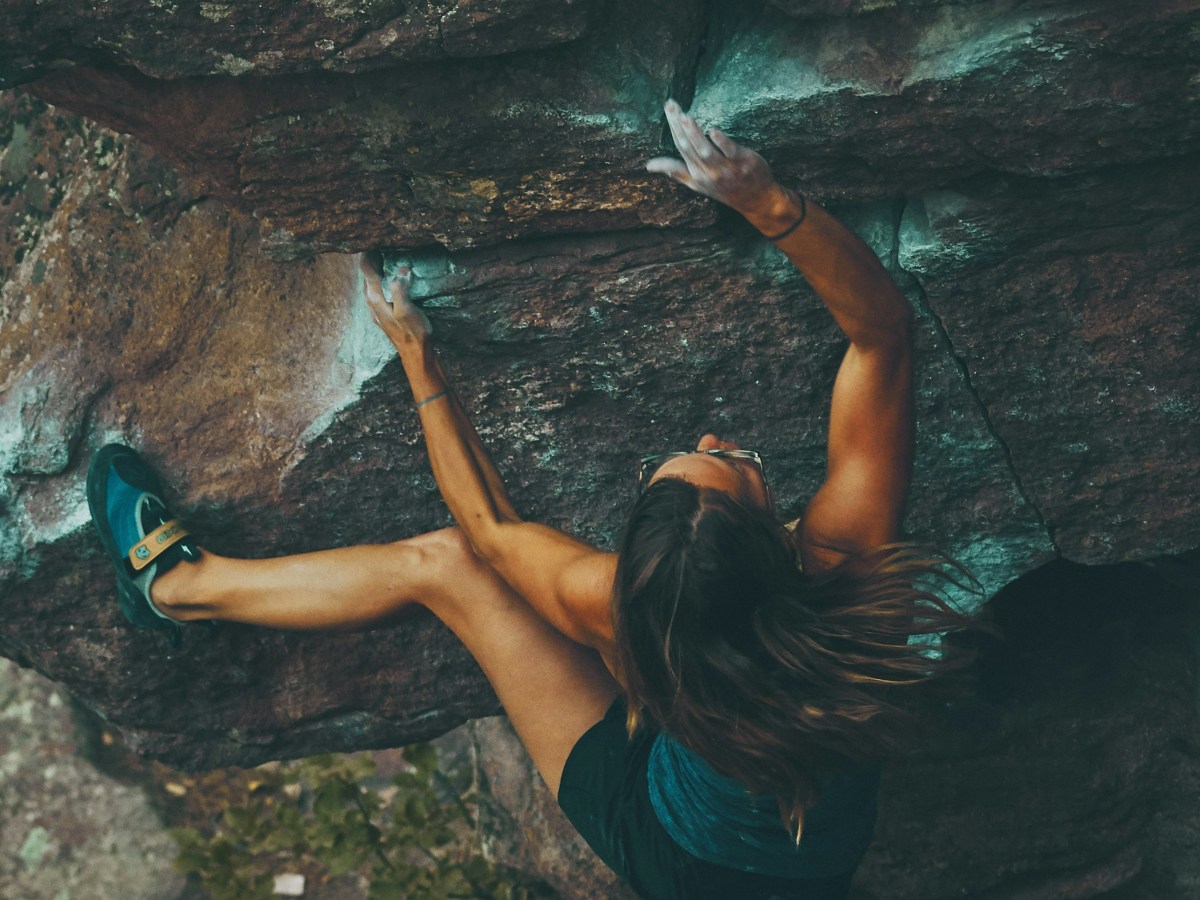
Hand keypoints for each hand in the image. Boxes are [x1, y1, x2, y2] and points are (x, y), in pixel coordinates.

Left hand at [361, 253, 431, 346]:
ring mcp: (376, 310)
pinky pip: (378, 292)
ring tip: (384, 259)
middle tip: (380, 246)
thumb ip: (400, 288)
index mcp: (375, 298)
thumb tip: (401, 270)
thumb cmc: (412, 332)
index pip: (367, 270)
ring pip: (371, 285)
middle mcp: (372, 303)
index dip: (369, 254)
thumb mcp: (406, 309)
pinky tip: (389, 282)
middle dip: (372, 260)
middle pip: (367, 276)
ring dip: (376, 271)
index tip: (374, 241)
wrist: (415, 354)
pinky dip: (381, 282)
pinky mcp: (383, 315)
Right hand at [646, 99, 787, 219]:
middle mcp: (708, 172)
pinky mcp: (742, 163)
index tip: (668, 108)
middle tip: (671, 105)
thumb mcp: (697, 184)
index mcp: (696, 174)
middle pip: (689, 146)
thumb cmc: (726, 190)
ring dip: (694, 134)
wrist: (757, 201)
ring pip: (705, 150)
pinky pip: (730, 152)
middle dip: (678, 126)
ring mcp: (725, 169)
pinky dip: (721, 142)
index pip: (681, 147)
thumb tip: (649, 165)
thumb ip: (676, 171)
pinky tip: (713, 131)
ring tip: (685, 117)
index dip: (673, 127)